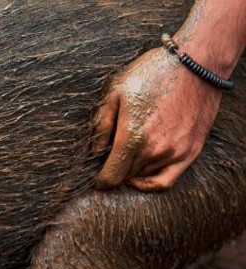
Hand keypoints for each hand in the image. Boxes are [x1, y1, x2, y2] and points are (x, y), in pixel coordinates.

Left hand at [91, 45, 223, 190]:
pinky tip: (142, 175)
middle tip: (112, 158)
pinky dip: (151, 183)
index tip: (98, 175)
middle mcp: (154, 150)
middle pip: (126, 178)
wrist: (197, 62)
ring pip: (144, 178)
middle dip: (115, 171)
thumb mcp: (116, 92)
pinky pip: (167, 181)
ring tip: (129, 155)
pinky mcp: (191, 151)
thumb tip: (95, 151)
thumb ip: (101, 125)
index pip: (111, 177)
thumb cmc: (153, 73)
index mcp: (132, 138)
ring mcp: (175, 152)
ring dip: (133, 172)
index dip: (100, 179)